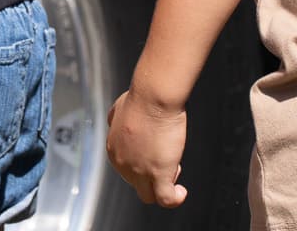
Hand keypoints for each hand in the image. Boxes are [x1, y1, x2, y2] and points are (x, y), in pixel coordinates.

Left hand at [107, 89, 188, 206]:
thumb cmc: (141, 99)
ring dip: (163, 185)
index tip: (155, 153)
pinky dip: (175, 199)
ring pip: (150, 195)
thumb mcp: (119, 109)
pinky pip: (165, 199)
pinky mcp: (158, 174)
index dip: (143, 164)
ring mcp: (138, 171)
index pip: (127, 170)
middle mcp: (122, 163)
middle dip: (153, 174)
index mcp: (114, 150)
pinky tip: (181, 191)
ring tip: (173, 168)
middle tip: (166, 158)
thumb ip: (115, 120)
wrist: (153, 98)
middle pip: (138, 183)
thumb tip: (115, 123)